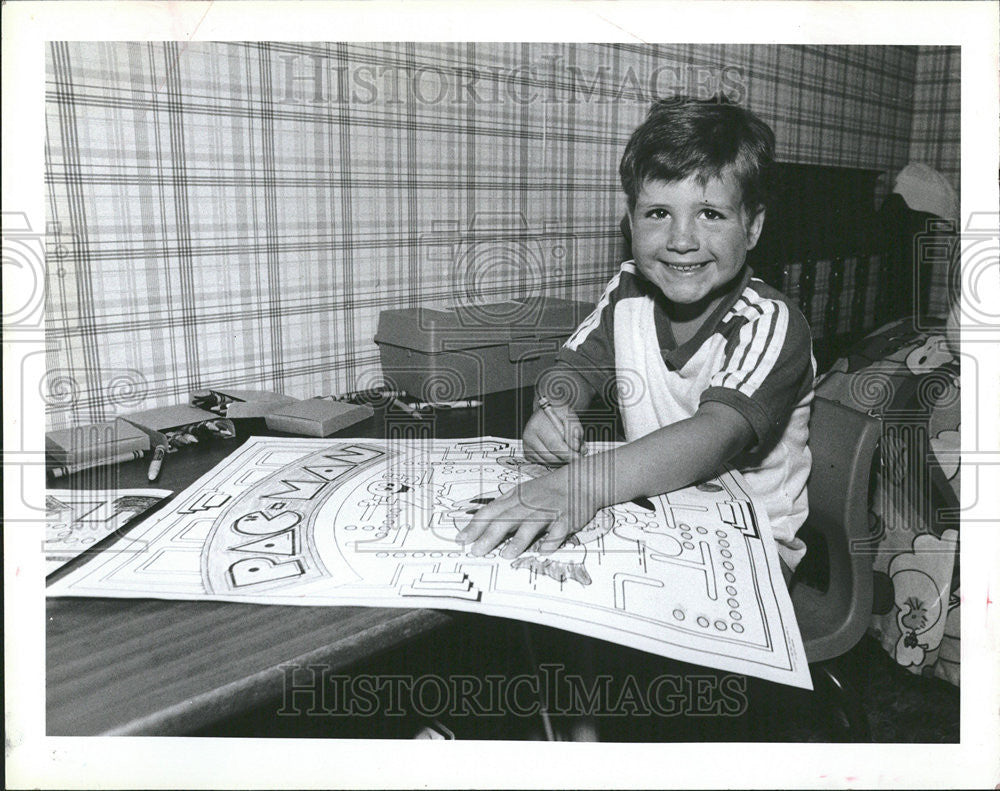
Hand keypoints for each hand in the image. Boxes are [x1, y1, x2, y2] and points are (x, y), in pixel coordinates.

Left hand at [456, 463, 602, 558]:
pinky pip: (558, 531)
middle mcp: (529, 504)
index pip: (490, 512)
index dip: (475, 526)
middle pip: (506, 519)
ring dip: (518, 540)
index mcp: (516, 498)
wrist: (580, 480)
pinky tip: (543, 551)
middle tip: (476, 551)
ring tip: (505, 555)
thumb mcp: (522, 494)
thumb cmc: (547, 491)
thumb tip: (482, 528)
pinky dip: (551, 540)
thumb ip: (504, 509)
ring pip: (531, 525)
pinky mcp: (566, 519)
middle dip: (490, 535)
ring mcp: (548, 511)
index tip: (461, 540)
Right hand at [522, 403, 585, 465]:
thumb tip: (577, 449)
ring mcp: (526, 446)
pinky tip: (558, 453)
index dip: (568, 453)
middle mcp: (529, 437)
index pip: (554, 445)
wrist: (548, 411)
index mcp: (538, 425)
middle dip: (566, 459)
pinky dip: (553, 462)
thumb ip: (575, 433)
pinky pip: (543, 464)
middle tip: (576, 456)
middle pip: (550, 457)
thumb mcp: (570, 418)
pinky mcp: (528, 454)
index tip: (578, 456)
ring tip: (568, 452)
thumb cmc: (559, 414)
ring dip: (560, 461)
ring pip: (548, 462)